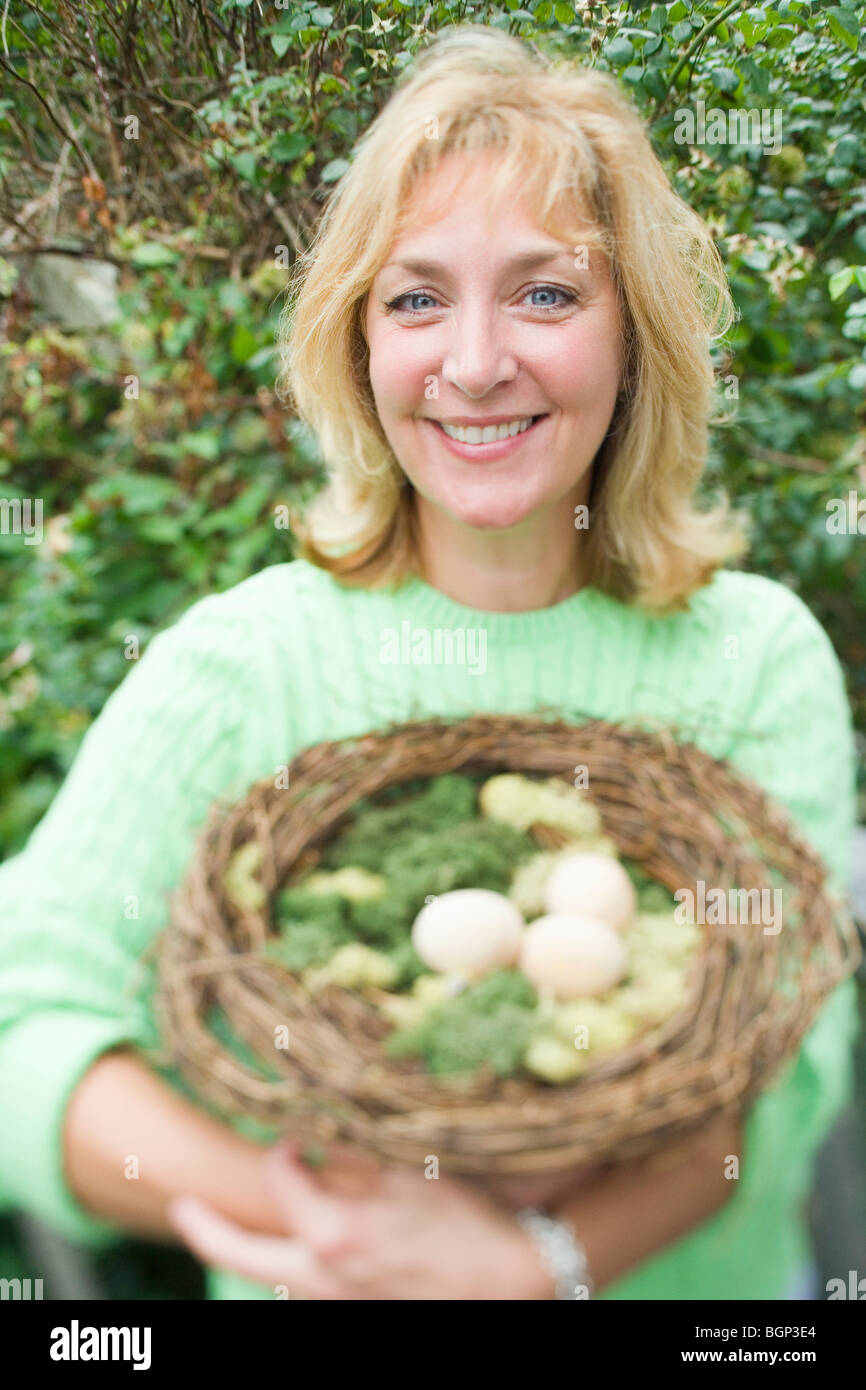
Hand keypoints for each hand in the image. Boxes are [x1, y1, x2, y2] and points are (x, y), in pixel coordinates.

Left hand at [168, 1140, 555, 1299]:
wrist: (511, 1284)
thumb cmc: (467, 1223)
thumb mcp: (409, 1173)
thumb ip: (354, 1158)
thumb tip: (315, 1138)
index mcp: (334, 1233)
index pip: (280, 1179)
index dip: (283, 1150)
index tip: (296, 1137)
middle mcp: (323, 1275)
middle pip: (242, 1252)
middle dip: (206, 1228)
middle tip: (181, 1207)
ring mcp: (337, 1301)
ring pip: (273, 1273)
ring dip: (250, 1246)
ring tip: (222, 1223)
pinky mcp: (356, 1312)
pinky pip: (307, 1285)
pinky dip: (292, 1264)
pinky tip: (299, 1244)